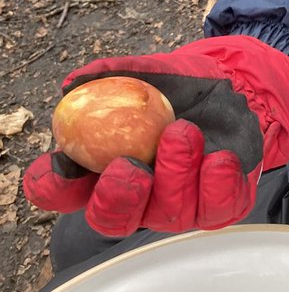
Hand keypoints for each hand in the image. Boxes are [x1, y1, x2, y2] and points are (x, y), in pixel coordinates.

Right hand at [23, 35, 288, 237]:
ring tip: (183, 131)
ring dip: (174, 171)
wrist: (232, 87)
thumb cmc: (178, 88)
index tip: (56, 165)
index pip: (64, 191)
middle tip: (128, 166)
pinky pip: (217, 207)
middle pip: (112, 218)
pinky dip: (217, 183)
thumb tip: (74, 83)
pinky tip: (219, 158)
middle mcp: (137, 196)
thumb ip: (113, 75)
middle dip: (117, 197)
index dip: (52, 186)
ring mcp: (178, 206)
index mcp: (103, 168)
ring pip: (167, 212)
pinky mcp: (220, 205)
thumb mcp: (148, 73)